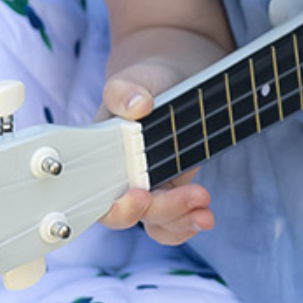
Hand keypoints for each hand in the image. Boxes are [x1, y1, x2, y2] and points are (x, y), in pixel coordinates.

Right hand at [97, 57, 215, 245]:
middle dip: (163, 211)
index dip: (116, 205)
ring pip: (154, 222)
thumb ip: (123, 90)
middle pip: (131, 214)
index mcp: (99, 157)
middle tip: (195, 196)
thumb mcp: (133, 79)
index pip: (97, 195)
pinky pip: (172, 220)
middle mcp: (119, 177)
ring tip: (205, 214)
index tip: (139, 195)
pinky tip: (205, 216)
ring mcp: (145, 187)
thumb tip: (136, 105)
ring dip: (179, 222)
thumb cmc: (143, 82)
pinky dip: (187, 223)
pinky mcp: (169, 190)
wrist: (171, 80)